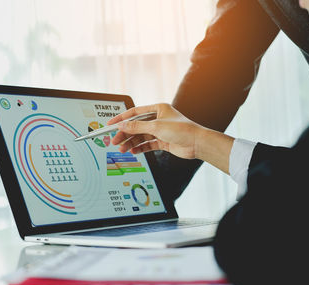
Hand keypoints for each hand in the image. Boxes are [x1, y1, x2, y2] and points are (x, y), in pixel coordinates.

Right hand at [107, 103, 233, 173]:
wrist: (197, 143)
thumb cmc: (182, 130)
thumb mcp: (156, 127)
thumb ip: (137, 127)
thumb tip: (122, 125)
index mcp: (158, 109)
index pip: (135, 113)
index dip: (122, 118)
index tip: (110, 125)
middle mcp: (158, 119)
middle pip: (136, 126)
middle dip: (125, 134)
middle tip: (115, 141)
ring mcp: (160, 131)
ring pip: (141, 136)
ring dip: (131, 142)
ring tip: (122, 149)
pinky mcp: (163, 141)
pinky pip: (147, 144)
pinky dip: (140, 148)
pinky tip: (133, 151)